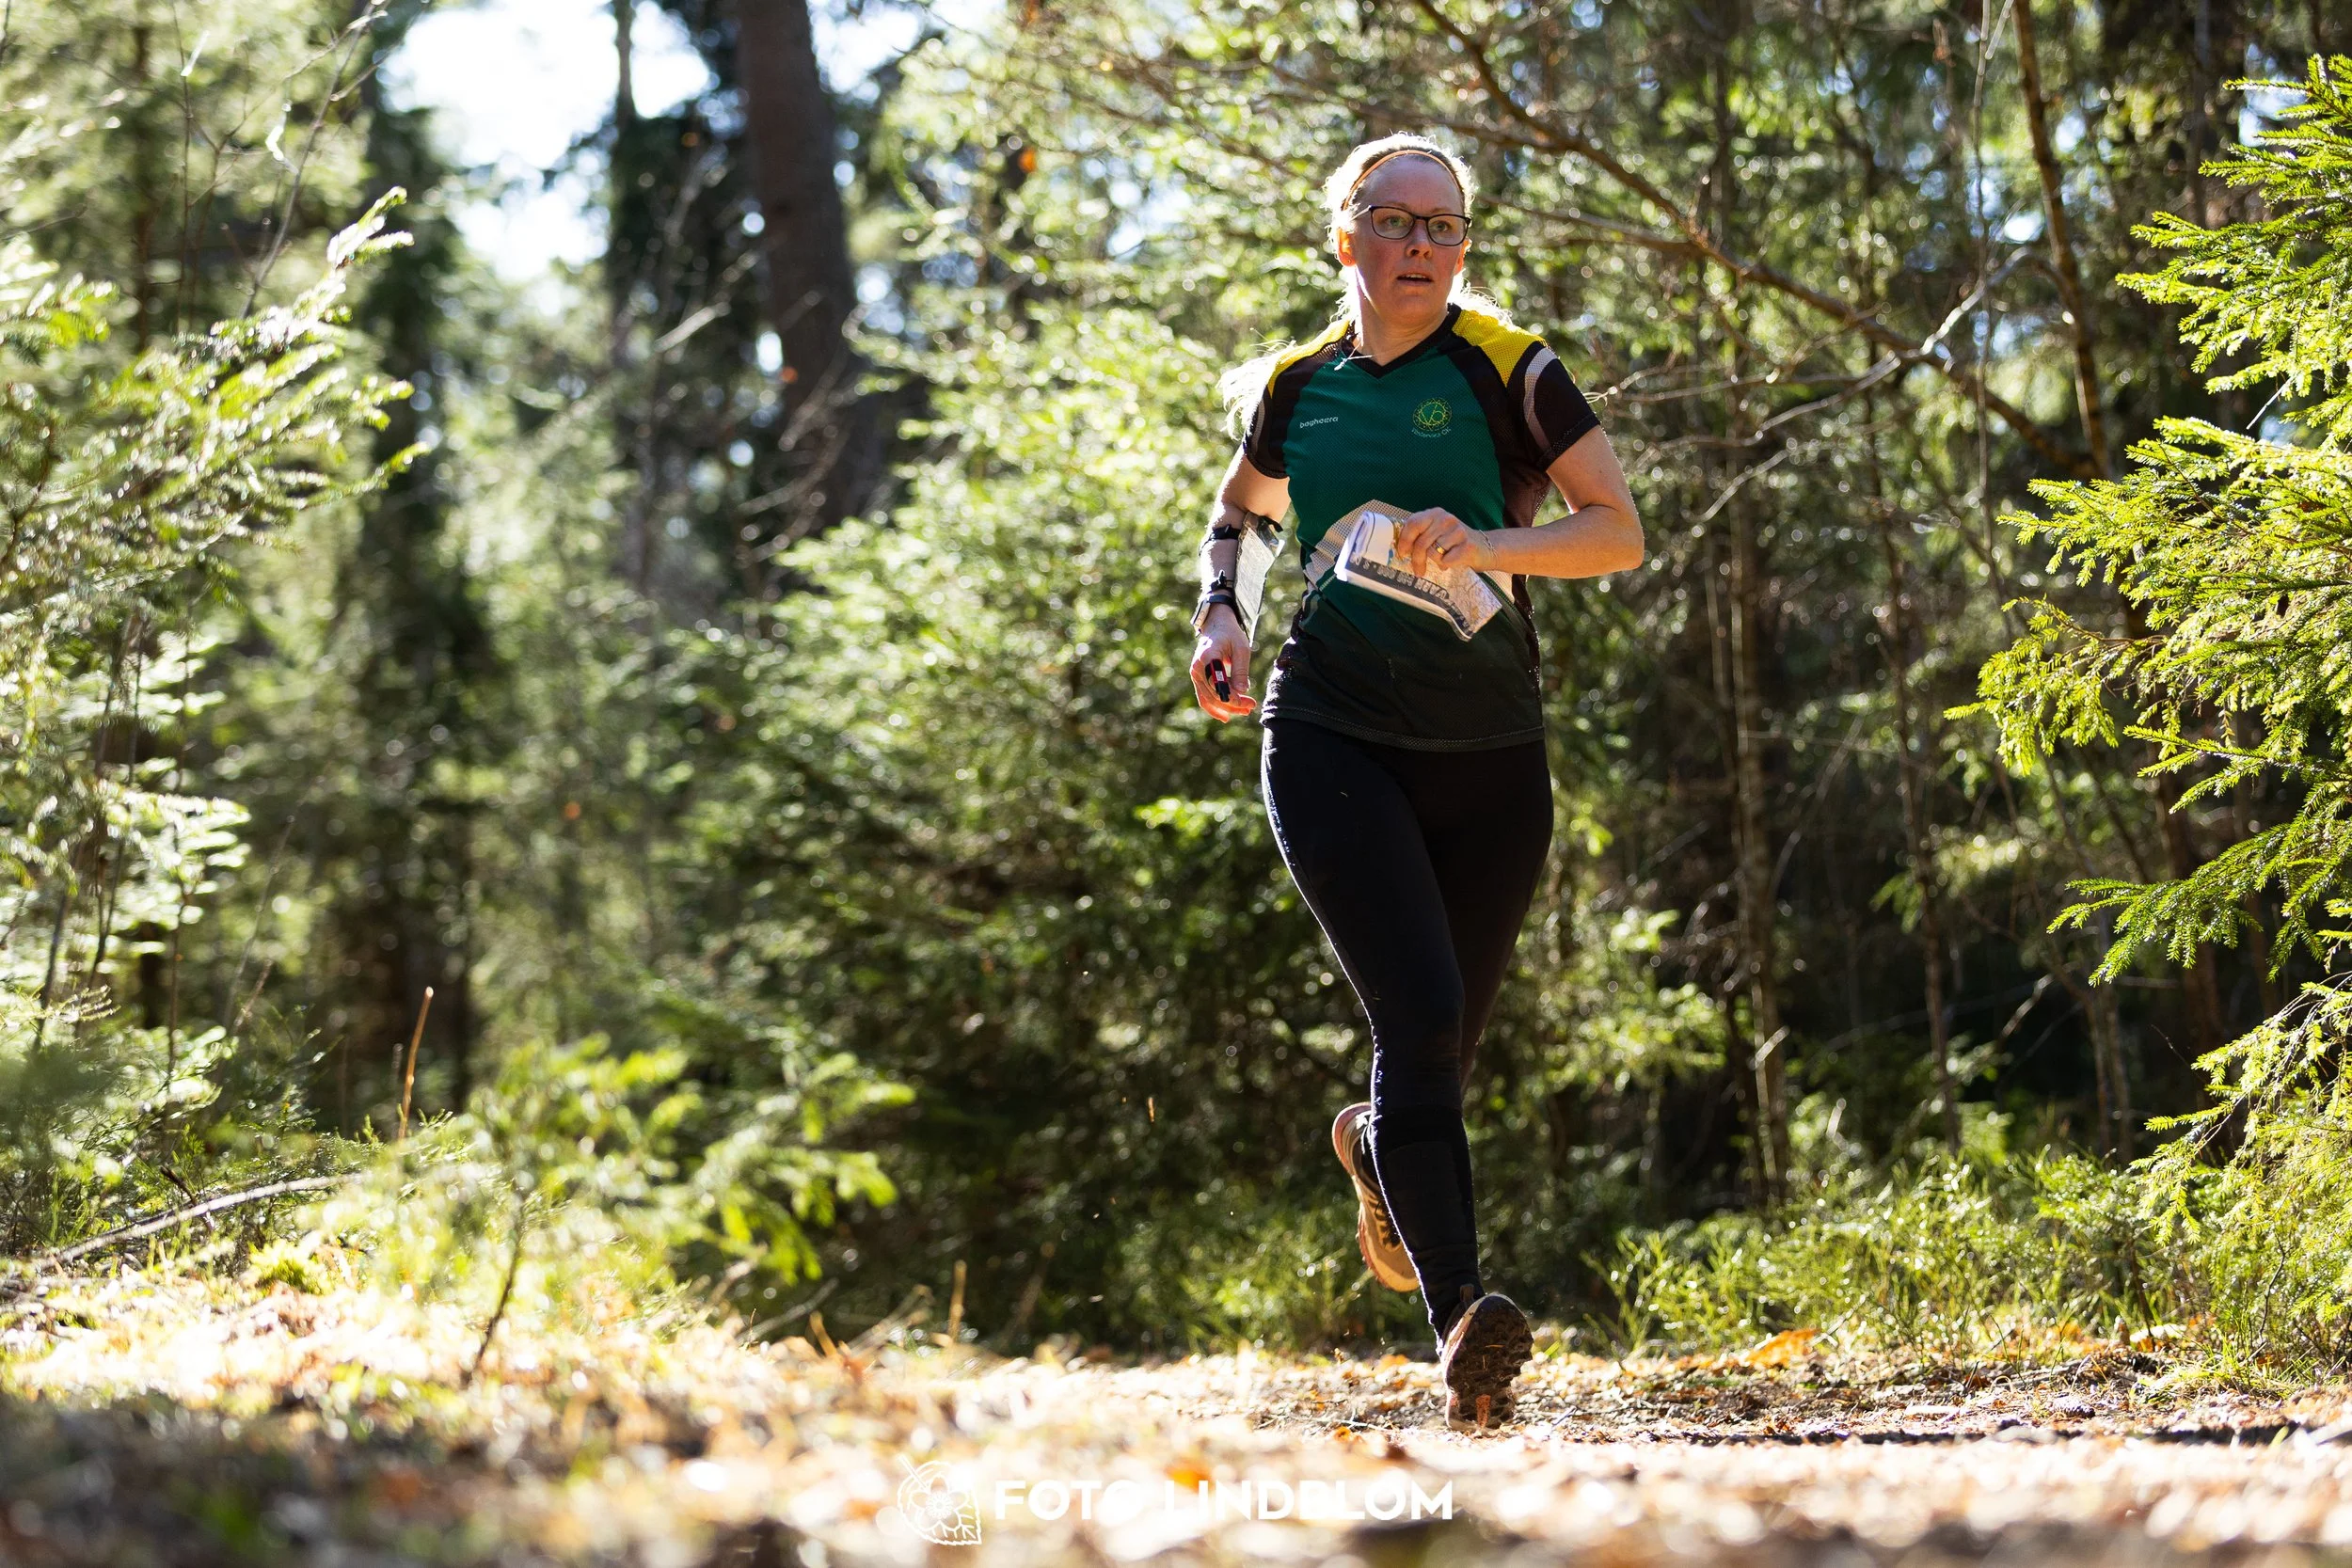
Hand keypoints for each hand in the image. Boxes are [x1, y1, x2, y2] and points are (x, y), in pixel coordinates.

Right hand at [1189, 605, 1254, 721]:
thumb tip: (1243, 692)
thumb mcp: (1241, 648)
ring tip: (1245, 711)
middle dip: (1234, 705)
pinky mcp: (1197, 678)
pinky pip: (1204, 698)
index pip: (1218, 685)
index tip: (1249, 702)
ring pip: (1209, 699)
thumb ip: (1241, 670)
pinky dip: (1214, 708)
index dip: (1233, 698)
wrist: (1216, 625)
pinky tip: (1226, 716)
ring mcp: (1195, 674)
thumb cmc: (1230, 635)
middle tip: (1252, 706)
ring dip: (1227, 708)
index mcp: (1207, 657)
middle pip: (1214, 695)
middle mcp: (1197, 668)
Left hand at [1393, 508, 1484, 577]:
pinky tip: (1453, 561)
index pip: (1413, 524)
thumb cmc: (1455, 542)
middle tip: (1418, 570)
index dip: (1404, 541)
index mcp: (1436, 513)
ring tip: (1442, 560)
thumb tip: (1400, 548)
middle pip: (1420, 542)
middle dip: (1416, 560)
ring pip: (1432, 553)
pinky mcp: (1467, 546)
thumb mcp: (1437, 531)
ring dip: (1435, 561)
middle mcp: (1446, 519)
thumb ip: (1421, 534)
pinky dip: (1446, 565)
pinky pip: (1445, 561)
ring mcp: (1458, 531)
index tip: (1402, 553)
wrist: (1486, 547)